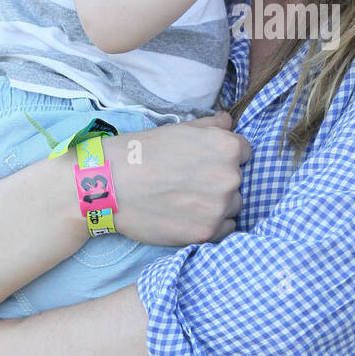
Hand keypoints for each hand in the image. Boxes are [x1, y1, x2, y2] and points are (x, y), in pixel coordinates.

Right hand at [106, 110, 251, 245]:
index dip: (224, 156)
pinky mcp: (206, 233)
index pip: (244, 152)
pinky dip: (211, 225)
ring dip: (216, 204)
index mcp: (227, 147)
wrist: (110, 184)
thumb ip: (212, 126)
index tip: (204, 162)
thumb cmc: (142, 151)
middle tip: (189, 181)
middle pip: (238, 181)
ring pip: (232, 206)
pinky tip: (188, 216)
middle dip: (219, 180)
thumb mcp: (180, 129)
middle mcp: (229, 177)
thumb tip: (229, 122)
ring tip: (186, 200)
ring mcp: (219, 207)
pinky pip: (224, 229)